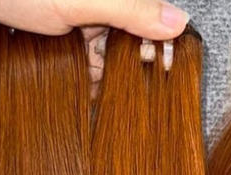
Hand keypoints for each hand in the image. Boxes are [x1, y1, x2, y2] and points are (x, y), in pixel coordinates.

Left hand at [0, 0, 188, 91]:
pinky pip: (75, 60)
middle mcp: (93, 2)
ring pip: (100, 55)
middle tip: (135, 104)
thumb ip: (130, 11)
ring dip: (101, 80)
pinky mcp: (50, 32)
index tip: (169, 78)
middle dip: (128, 71)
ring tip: (104, 107)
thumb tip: (179, 23)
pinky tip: (82, 101)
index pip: (147, 18)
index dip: (159, 49)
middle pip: (125, 41)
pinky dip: (80, 79)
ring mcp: (71, 15)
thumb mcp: (80, 1)